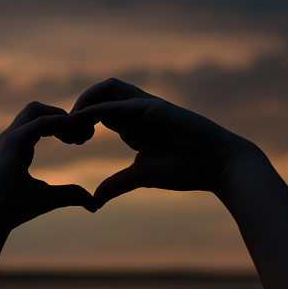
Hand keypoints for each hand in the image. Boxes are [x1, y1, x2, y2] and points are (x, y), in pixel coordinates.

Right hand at [0, 101, 96, 231]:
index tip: (81, 141)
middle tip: (83, 137)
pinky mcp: (12, 142)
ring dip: (61, 117)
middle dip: (64, 116)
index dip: (64, 126)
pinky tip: (72, 139)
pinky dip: (58, 124)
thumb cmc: (15, 209)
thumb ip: (71, 194)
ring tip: (77, 137)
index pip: (42, 121)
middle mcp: (11, 137)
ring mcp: (9, 137)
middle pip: (38, 109)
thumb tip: (94, 205)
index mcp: (17, 146)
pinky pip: (39, 121)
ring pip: (36, 108)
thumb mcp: (51, 198)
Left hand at [68, 78, 256, 207]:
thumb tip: (94, 200)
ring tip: (74, 125)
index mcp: (131, 123)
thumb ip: (115, 184)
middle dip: (76, 108)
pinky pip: (121, 103)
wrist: (219, 167)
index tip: (70, 143)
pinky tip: (83, 121)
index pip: (96, 111)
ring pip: (107, 88)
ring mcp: (147, 105)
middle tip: (68, 134)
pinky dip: (98, 109)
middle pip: (98, 93)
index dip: (78, 123)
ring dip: (84, 101)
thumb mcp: (139, 176)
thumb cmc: (185, 170)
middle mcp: (137, 110)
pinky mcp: (156, 107)